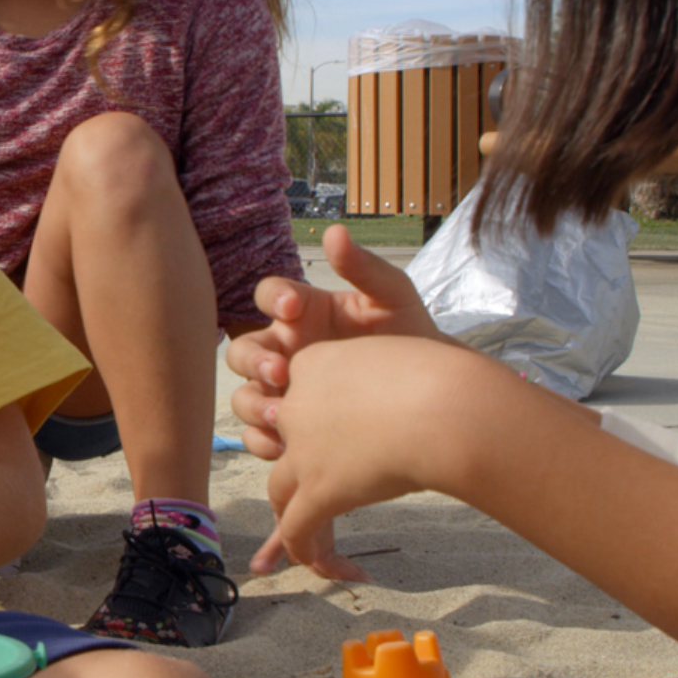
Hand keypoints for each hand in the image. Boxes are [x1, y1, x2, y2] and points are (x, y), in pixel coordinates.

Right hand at [228, 224, 446, 455]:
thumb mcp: (393, 297)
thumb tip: (335, 232)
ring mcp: (285, 391)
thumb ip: (365, 267)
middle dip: (255, 362)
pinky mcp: (291, 427)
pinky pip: (260, 434)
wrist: (434, 393)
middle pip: (243, 352)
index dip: (273, 299)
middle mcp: (285, 350)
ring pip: (245, 396)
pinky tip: (283, 444)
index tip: (293, 307)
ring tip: (281, 414)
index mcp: (303, 312)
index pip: (269, 295)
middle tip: (282, 372)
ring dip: (255, 404)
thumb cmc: (411, 337)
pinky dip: (263, 439)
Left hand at [249, 334, 478, 578]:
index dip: (320, 423)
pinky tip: (319, 565)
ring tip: (314, 539)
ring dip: (294, 517)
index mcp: (315, 364)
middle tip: (327, 488)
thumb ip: (395, 379)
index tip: (349, 438)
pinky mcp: (319, 490)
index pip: (301, 398)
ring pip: (281, 491)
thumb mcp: (408, 362)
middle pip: (284, 445)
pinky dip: (304, 550)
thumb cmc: (449, 380)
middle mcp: (297, 405)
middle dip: (302, 471)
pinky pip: (295, 529)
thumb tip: (419, 397)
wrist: (449, 406)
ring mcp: (302, 450)